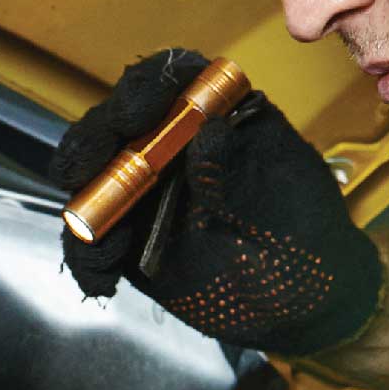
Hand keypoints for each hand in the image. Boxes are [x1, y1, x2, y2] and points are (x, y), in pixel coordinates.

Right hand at [49, 49, 386, 358]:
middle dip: (94, 143)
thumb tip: (209, 132)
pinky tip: (102, 277)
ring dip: (84, 204)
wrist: (300, 307)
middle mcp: (171, 146)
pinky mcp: (127, 237)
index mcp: (216, 117)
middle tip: (84, 168)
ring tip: (98, 241)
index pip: (174, 83)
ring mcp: (144, 192)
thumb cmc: (304, 240)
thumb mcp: (284, 201)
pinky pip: (92, 239)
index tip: (135, 113)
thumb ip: (244, 168)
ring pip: (92, 180)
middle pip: (116, 126)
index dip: (147, 89)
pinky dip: (89, 256)